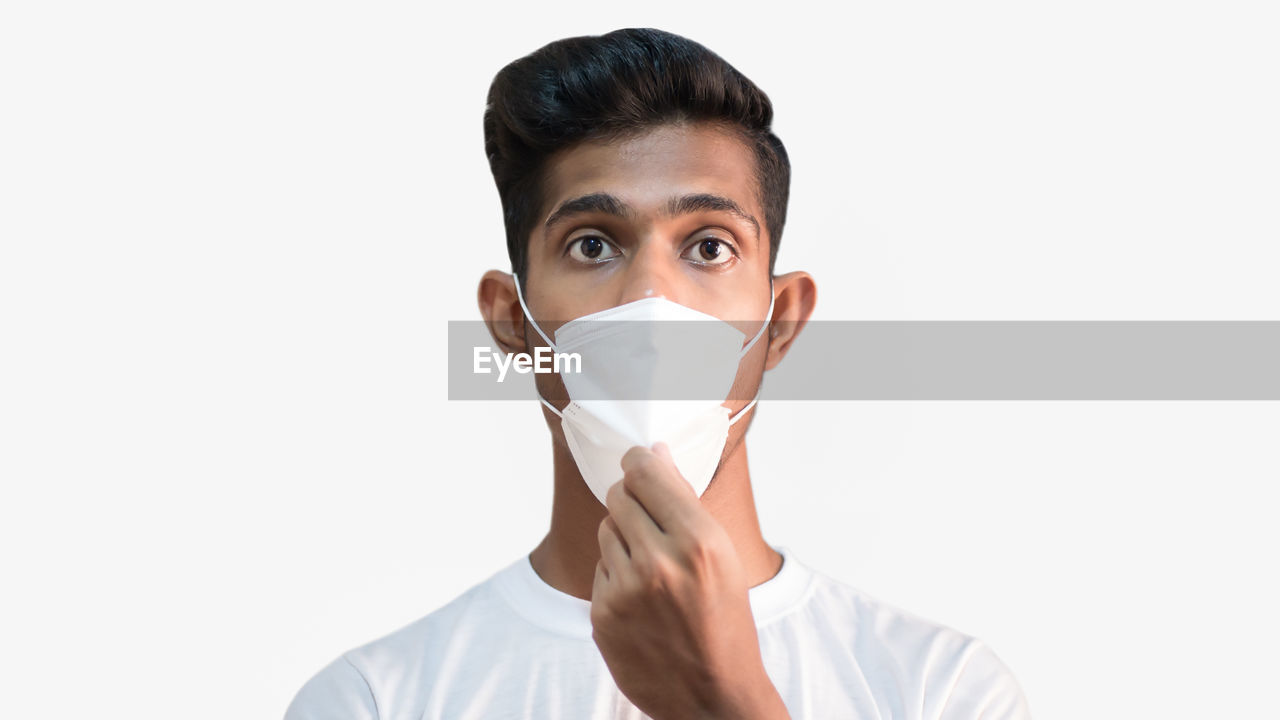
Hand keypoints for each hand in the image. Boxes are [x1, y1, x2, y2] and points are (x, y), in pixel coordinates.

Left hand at [590, 443, 790, 719]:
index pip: (645, 473)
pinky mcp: (602, 614)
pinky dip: (617, 573)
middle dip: (633, 500)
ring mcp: (626, 591)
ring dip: (624, 537)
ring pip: (606, 529)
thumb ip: (685, 503)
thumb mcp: (723, 556)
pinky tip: (642, 597)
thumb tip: (654, 455)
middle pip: (619, 496)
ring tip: (654, 567)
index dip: (640, 462)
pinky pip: (600, 567)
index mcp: (698, 542)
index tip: (641, 463)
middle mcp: (659, 563)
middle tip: (652, 521)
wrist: (712, 694)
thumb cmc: (724, 620)